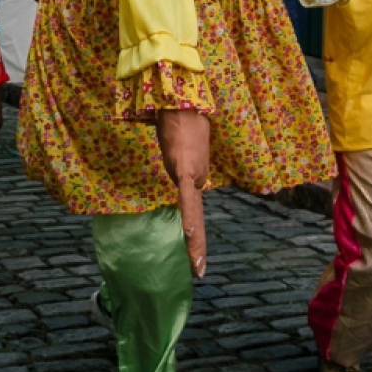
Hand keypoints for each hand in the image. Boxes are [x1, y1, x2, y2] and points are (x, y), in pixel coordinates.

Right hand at [155, 109, 209, 278]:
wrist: (180, 99)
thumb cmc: (179, 116)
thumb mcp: (181, 144)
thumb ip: (179, 158)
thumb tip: (172, 165)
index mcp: (194, 175)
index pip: (194, 210)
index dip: (195, 234)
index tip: (197, 258)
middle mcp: (196, 178)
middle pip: (196, 217)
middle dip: (197, 247)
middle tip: (200, 272)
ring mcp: (192, 174)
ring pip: (193, 213)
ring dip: (194, 240)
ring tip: (197, 264)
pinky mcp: (184, 168)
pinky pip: (185, 197)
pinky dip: (187, 216)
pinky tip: (188, 232)